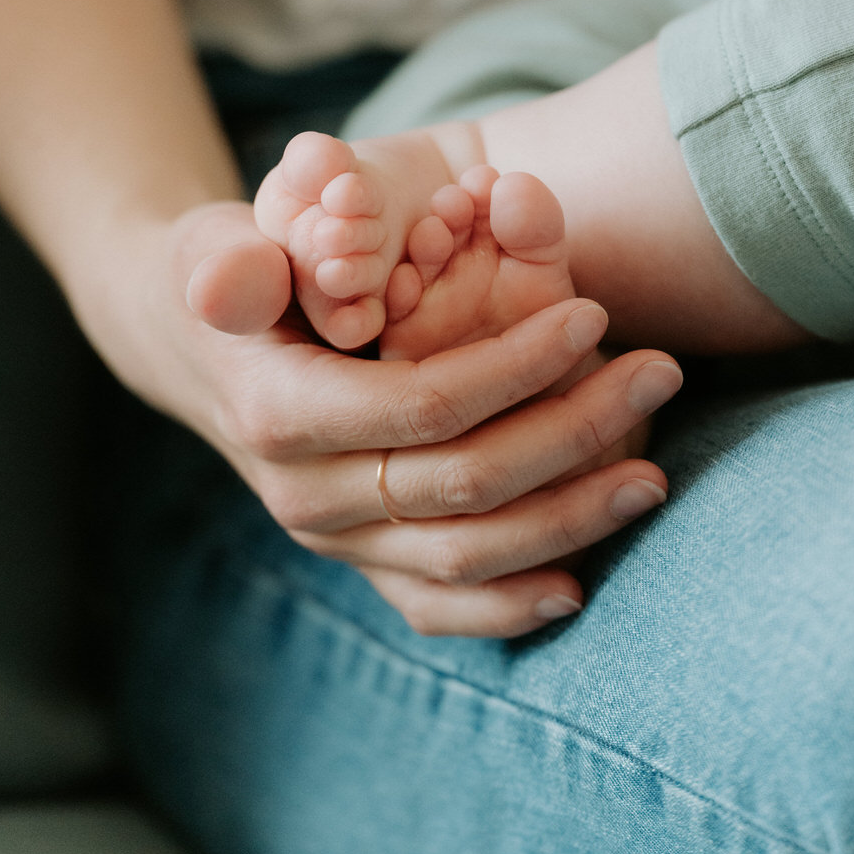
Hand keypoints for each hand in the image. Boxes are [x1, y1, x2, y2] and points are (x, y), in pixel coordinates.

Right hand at [105, 202, 681, 639]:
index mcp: (278, 414)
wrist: (192, 346)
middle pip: (463, 483)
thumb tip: (228, 281)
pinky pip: (436, 606)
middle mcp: (303, 497)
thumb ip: (235, 263)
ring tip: (653, 472)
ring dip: (570, 519)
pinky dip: (509, 606)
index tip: (594, 313)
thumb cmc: (231, 270)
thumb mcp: (217, 246)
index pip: (422, 405)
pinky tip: (580, 583)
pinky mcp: (358, 563)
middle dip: (574, 430)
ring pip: (465, 556)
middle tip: (661, 372)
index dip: (517, 366)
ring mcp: (332, 543)